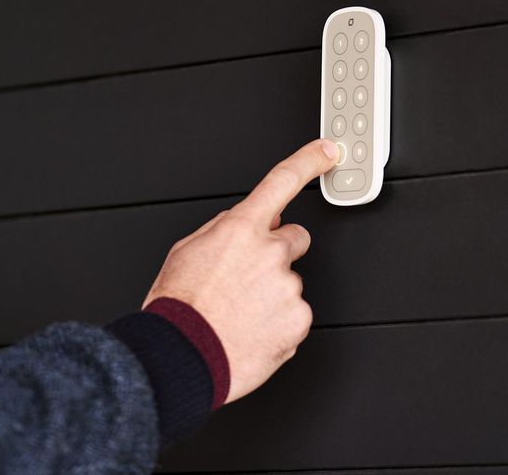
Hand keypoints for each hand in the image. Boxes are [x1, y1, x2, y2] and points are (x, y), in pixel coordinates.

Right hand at [143, 138, 339, 402]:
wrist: (182, 356)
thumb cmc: (179, 308)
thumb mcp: (186, 251)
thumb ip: (223, 230)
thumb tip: (243, 223)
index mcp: (241, 229)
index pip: (282, 181)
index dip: (309, 161)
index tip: (328, 151)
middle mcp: (271, 253)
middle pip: (295, 239)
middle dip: (278, 252)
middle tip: (250, 278)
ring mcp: (288, 288)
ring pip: (290, 282)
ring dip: (273, 293)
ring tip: (240, 312)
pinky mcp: (298, 321)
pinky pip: (294, 315)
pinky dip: (278, 322)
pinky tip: (252, 330)